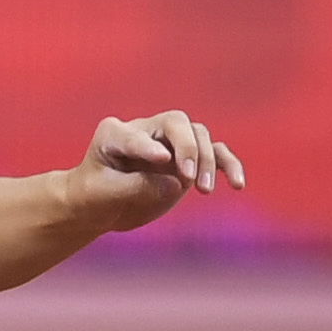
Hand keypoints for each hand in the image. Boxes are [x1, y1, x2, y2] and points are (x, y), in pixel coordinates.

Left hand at [70, 109, 242, 228]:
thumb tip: (177, 184)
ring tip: (204, 190)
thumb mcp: (104, 195)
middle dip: (187, 147)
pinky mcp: (186, 162)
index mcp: (114, 133)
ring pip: (199, 136)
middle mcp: (146, 131)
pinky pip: (215, 154)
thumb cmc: (93, 197)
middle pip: (177, 123)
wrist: (99, 207)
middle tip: (188, 179)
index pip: (136, 136)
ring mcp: (169, 144)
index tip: (162, 160)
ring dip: (207, 161)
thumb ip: (137, 187)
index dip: (148, 147)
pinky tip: (238, 185)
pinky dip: (229, 166)